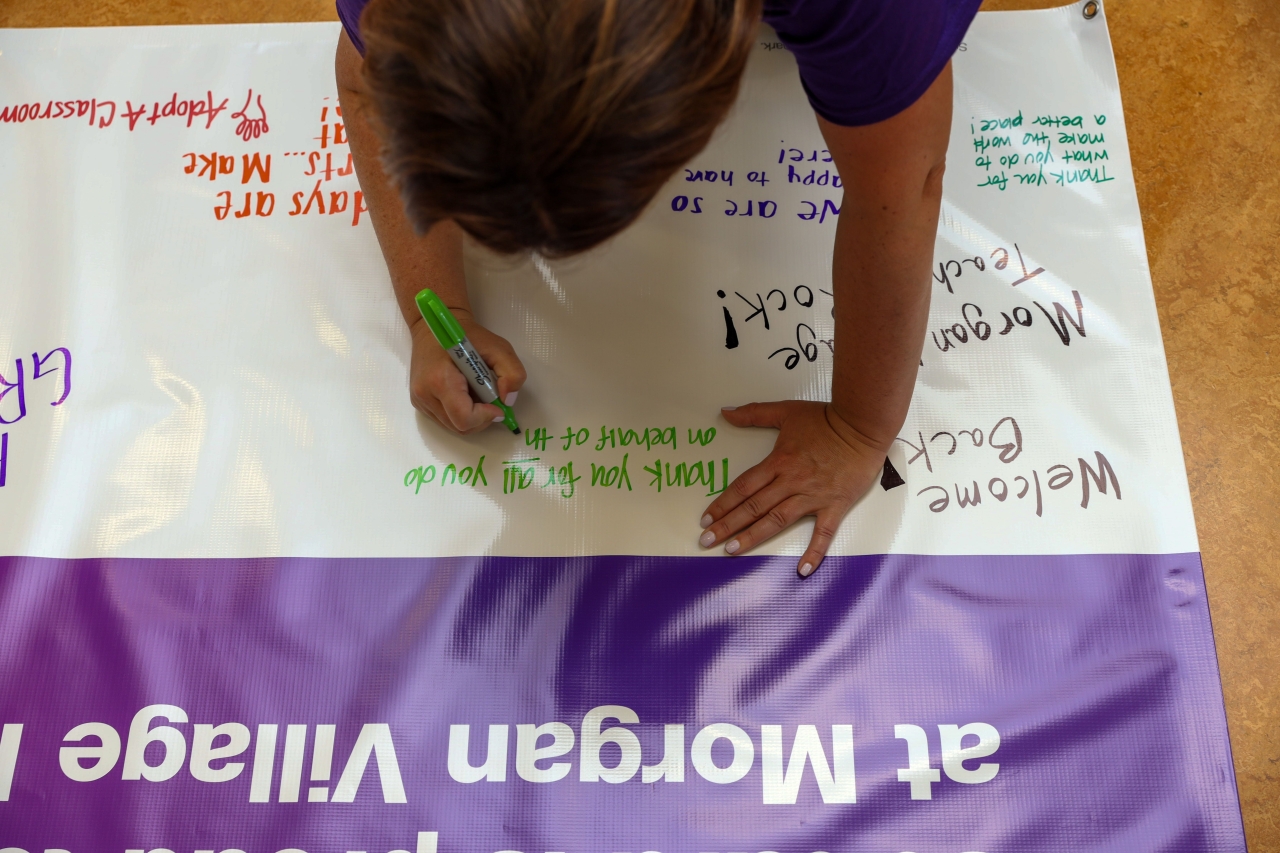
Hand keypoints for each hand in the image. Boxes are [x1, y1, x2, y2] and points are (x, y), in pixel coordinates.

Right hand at [408, 309, 526, 433]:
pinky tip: (465, 395)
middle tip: (490, 399)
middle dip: (481, 418)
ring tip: (477, 394)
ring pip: (453, 427)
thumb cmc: (466, 335)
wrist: (434, 327)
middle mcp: (425, 394)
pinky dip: (460, 414)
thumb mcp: (499, 347)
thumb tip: (507, 401)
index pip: (463, 418)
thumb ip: (512, 373)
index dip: (484, 417)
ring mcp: (420, 400)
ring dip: (472, 417)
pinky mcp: (419, 402)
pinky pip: (445, 420)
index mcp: (440, 380)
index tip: (496, 405)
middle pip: (460, 427)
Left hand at [698, 401, 887, 576]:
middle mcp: (791, 482)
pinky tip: (802, 571)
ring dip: (752, 537)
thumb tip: (725, 413)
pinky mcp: (835, 506)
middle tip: (706, 541)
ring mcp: (812, 496)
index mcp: (778, 462)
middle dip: (727, 525)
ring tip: (731, 551)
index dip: (722, 504)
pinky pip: (823, 533)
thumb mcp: (785, 411)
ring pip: (777, 520)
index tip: (706, 519)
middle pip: (753, 507)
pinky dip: (814, 553)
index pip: (743, 487)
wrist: (862, 425)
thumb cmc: (826, 418)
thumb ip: (754, 413)